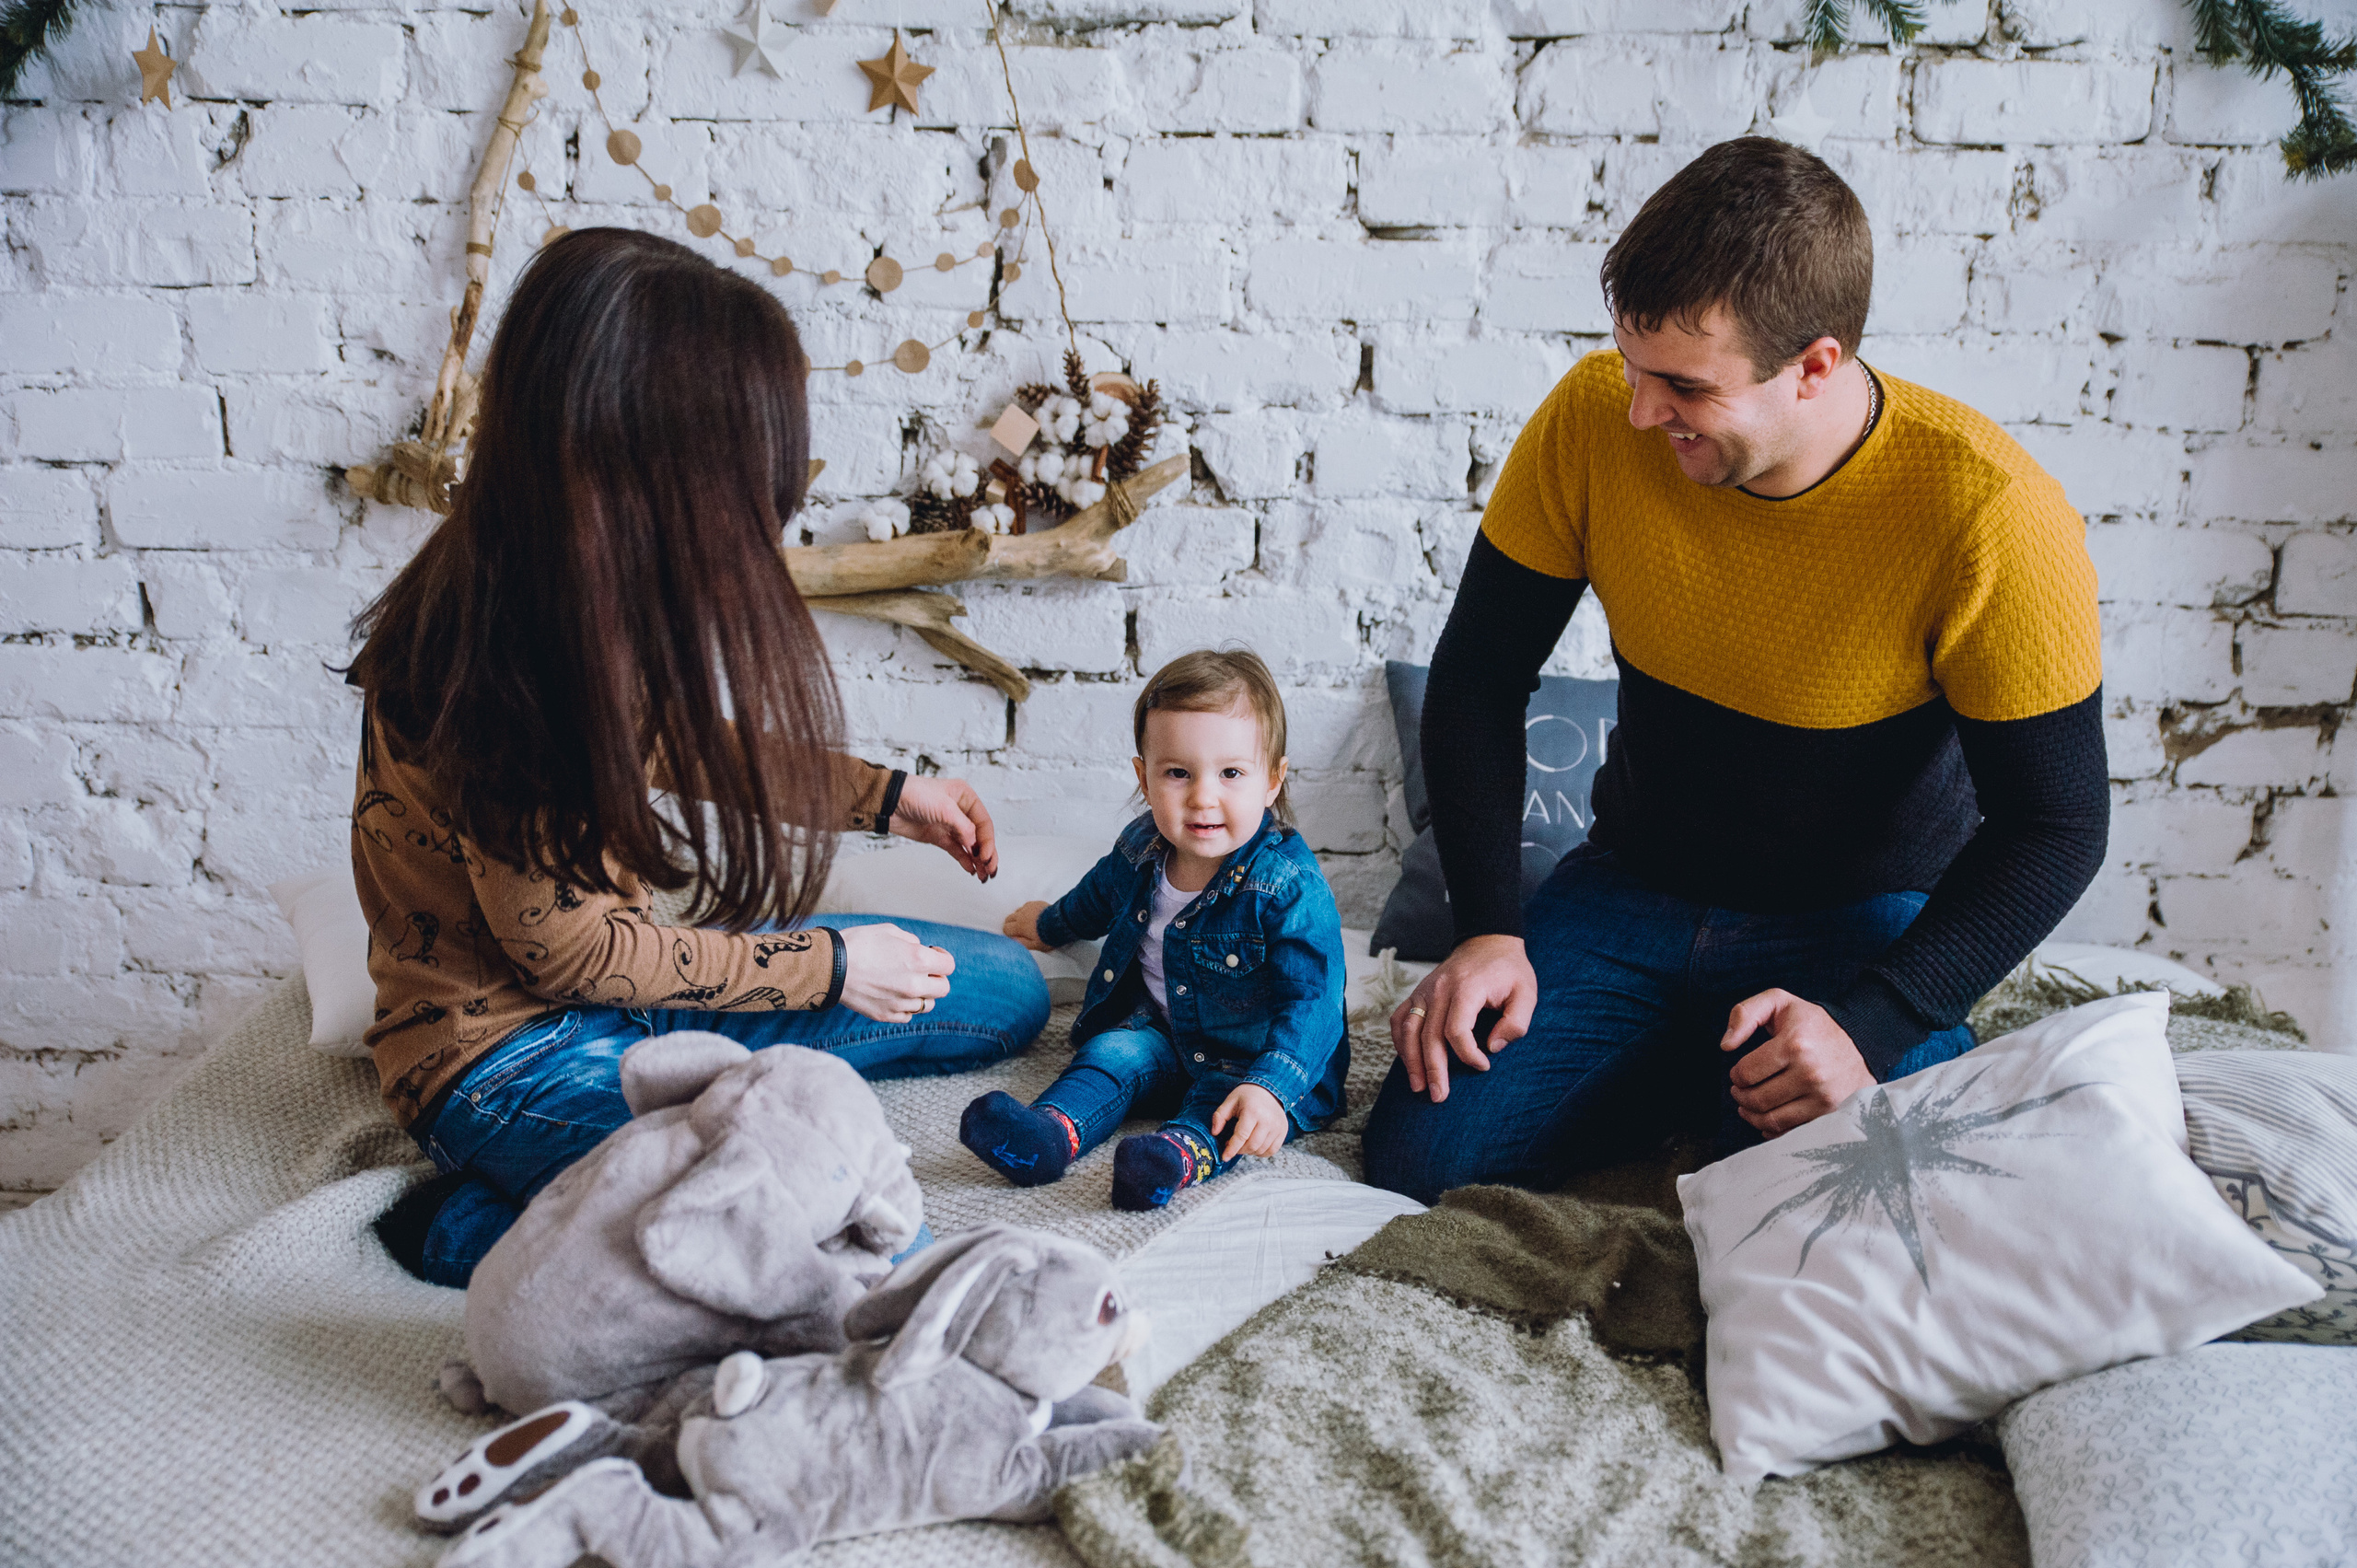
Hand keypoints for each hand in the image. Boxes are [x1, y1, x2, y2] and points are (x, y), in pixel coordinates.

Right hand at [837, 922, 954, 1022]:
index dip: (942, 958)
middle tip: (923, 971)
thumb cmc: (858, 944)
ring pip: (927, 1005)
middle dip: (936, 978)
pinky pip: (907, 1016)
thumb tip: (919, 948)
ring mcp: (901, 1003)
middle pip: (943, 988)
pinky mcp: (886, 1015)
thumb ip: (911, 941)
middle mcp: (914, 984)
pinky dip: (905, 1007)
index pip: (949, 965)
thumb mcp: (889, 931)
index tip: (934, 955)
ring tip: (906, 984)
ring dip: (922, 995)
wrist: (829, 967)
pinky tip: (894, 996)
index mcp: (919, 960)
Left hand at [888, 775, 999, 880]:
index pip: (984, 823)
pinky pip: (956, 850)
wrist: (889, 802)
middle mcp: (960, 811)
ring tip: (983, 875)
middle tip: (990, 869)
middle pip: (979, 835)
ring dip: (977, 859)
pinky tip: (971, 869)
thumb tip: (975, 846)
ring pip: (969, 845)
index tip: (987, 857)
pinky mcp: (938, 836)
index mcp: (966, 797)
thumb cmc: (915, 794)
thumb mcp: (945, 808)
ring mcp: (949, 824)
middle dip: (986, 853)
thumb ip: (964, 828)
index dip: (988, 841)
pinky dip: (964, 859)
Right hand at [1002, 900, 1052, 952]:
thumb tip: (1013, 940)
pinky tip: (1033, 916)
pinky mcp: (1035, 903)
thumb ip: (1021, 943)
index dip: (1009, 933)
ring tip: (1027, 923)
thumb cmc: (1048, 936)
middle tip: (1018, 930)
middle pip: (1008, 918)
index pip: (1006, 928)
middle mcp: (1021, 915)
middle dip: (1011, 924)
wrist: (1061, 923)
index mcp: (1019, 926)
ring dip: (1018, 917)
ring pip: (1017, 911)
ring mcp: (1028, 907)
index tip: (1014, 936)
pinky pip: (1026, 906)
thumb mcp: (1034, 945)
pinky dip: (1026, 911)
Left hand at [1210, 1084, 1286, 1161]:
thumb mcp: (1230, 1101)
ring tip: (1244, 1142)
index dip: (1232, 1149)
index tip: (1224, 1157)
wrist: (1269, 1088)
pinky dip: (1261, 1152)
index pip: (1241, 1136)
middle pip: (1252, 1145)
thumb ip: (1220, 1116)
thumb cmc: (1247, 1096)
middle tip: (1233, 1144)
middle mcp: (1268, 1120)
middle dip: (1239, 1150)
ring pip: (1261, 1150)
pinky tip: (1255, 1145)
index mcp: (1253, 1111)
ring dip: (1249, 1151)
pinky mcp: (1283, 1131)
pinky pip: (1272, 1150)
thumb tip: (1214, 1133)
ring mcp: (1277, 1126)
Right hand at [1390, 934, 1536, 1102]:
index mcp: (1467, 988)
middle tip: (1439, 1096)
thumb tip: (1492, 1047)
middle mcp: (1439, 989)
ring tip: (1418, 1087)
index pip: (1457, 1029)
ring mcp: (1424, 990)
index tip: (1484, 1066)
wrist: (1487, 942)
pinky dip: (1399, 1042)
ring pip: (1408, 1029)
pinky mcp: (1417, 993)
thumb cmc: (1508, 971)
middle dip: (1433, 1069)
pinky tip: (1407, 1062)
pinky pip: (1399, 1019)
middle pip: (1429, 1035)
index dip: (1468, 1054)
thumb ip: (1516, 1022)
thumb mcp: (1526, 993)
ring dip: (1411, 1061)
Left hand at [1721, 989, 1875, 1136]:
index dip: (1736, 1075)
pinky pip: (1792, 1132)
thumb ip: (1745, 1014)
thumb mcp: (1779, 1002)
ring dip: (1752, 1115)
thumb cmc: (1814, 1022)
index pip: (1747, 1073)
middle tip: (1741, 1090)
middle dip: (1741, 1096)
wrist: (1863, 1039)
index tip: (1739, 1073)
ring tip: (1749, 1105)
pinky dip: (1773, 1129)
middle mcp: (1811, 1074)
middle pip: (1757, 1100)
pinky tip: (1769, 1117)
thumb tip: (1726, 1045)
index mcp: (1795, 1045)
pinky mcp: (1832, 1114)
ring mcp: (1824, 1098)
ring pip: (1772, 1120)